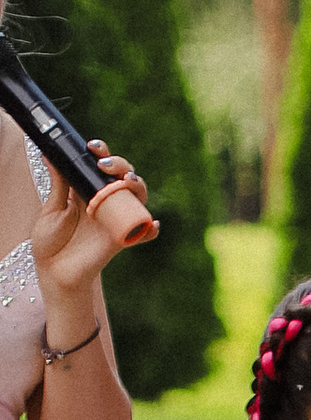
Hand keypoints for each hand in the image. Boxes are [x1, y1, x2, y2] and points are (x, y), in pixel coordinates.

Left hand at [32, 148, 158, 304]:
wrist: (54, 272)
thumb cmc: (51, 241)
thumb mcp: (52, 208)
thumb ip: (57, 183)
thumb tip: (50, 153)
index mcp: (87, 190)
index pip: (100, 166)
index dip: (101, 152)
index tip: (92, 147)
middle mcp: (104, 202)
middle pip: (122, 176)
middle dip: (120, 164)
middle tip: (104, 164)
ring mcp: (115, 219)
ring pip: (136, 197)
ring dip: (137, 186)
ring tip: (127, 182)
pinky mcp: (122, 239)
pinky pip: (143, 232)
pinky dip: (151, 229)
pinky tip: (153, 224)